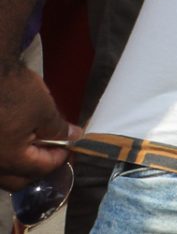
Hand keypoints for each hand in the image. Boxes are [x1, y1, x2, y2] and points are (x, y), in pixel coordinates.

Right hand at [0, 60, 71, 193]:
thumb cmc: (15, 93)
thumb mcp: (44, 111)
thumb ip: (58, 130)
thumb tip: (72, 137)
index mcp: (10, 160)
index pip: (39, 169)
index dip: (58, 159)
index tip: (69, 147)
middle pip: (17, 179)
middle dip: (37, 168)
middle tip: (53, 151)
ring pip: (3, 173)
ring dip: (20, 164)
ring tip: (36, 146)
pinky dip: (7, 156)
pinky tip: (18, 141)